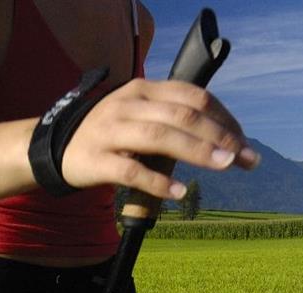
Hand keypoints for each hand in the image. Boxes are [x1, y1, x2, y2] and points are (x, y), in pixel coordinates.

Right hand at [61, 79, 259, 199]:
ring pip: (160, 136)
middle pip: (182, 115)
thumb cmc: (110, 135)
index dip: (224, 118)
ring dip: (197, 151)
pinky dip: (158, 182)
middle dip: (220, 136)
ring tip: (225, 165)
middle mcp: (128, 105)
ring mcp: (110, 131)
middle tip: (245, 158)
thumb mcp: (140, 114)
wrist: (57, 149)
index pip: (193, 97)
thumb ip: (173, 118)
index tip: (244, 142)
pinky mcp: (96, 161)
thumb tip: (223, 137)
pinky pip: (131, 171)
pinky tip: (180, 192)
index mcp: (144, 90)